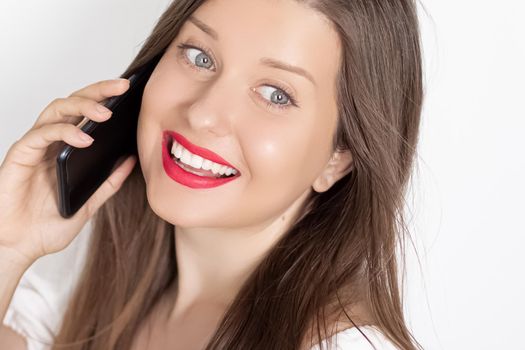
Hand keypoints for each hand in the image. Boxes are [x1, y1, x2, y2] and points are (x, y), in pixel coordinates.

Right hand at [0, 78, 136, 269]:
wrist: (18, 247)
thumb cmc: (47, 226)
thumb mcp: (90, 203)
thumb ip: (109, 181)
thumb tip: (131, 159)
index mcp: (67, 149)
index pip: (86, 114)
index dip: (106, 99)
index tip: (130, 92)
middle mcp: (50, 142)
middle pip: (73, 103)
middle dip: (98, 91)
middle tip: (121, 87)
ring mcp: (34, 147)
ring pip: (56, 110)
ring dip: (82, 106)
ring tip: (107, 113)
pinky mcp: (19, 156)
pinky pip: (41, 134)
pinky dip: (63, 132)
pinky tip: (84, 139)